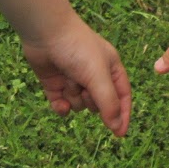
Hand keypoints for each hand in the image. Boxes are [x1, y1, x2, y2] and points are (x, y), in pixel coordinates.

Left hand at [20, 14, 131, 136]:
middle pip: (98, 104)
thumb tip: (116, 128)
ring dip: (74, 97)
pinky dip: (60, 106)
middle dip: (91, 100)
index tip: (120, 134)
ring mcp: (73, 79)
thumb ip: (108, 103)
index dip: (122, 114)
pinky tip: (58, 102)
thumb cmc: (77, 49)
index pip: (122, 96)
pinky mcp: (55, 84)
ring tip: (68, 80)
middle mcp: (93, 74)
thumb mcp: (98, 76)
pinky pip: (61, 105)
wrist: (45, 33)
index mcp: (110, 68)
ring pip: (79, 105)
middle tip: (84, 88)